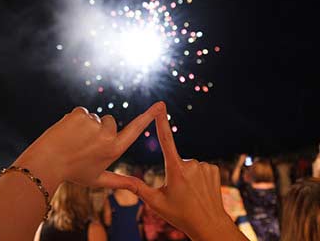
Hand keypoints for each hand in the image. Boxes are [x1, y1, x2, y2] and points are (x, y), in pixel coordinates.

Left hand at [12, 102, 163, 192]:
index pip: (135, 130)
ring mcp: (94, 124)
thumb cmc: (72, 172)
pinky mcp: (80, 114)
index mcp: (114, 150)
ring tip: (71, 140)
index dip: (148, 116)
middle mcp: (107, 136)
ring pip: (94, 117)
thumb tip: (139, 188)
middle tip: (82, 144)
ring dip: (84, 124)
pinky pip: (81, 112)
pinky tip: (66, 132)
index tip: (161, 105)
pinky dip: (74, 119)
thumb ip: (120, 181)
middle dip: (99, 128)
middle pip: (109, 121)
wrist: (46, 163)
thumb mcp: (98, 180)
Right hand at [132, 110, 247, 240]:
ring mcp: (204, 166)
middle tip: (178, 194)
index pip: (166, 141)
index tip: (160, 107)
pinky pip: (199, 168)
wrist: (209, 225)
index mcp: (175, 170)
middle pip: (174, 161)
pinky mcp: (214, 169)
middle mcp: (190, 164)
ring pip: (187, 165)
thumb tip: (120, 180)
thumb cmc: (180, 215)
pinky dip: (197, 177)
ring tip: (190, 194)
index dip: (161, 123)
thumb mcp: (155, 203)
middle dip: (173, 173)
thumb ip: (137, 188)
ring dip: (185, 176)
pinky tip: (199, 190)